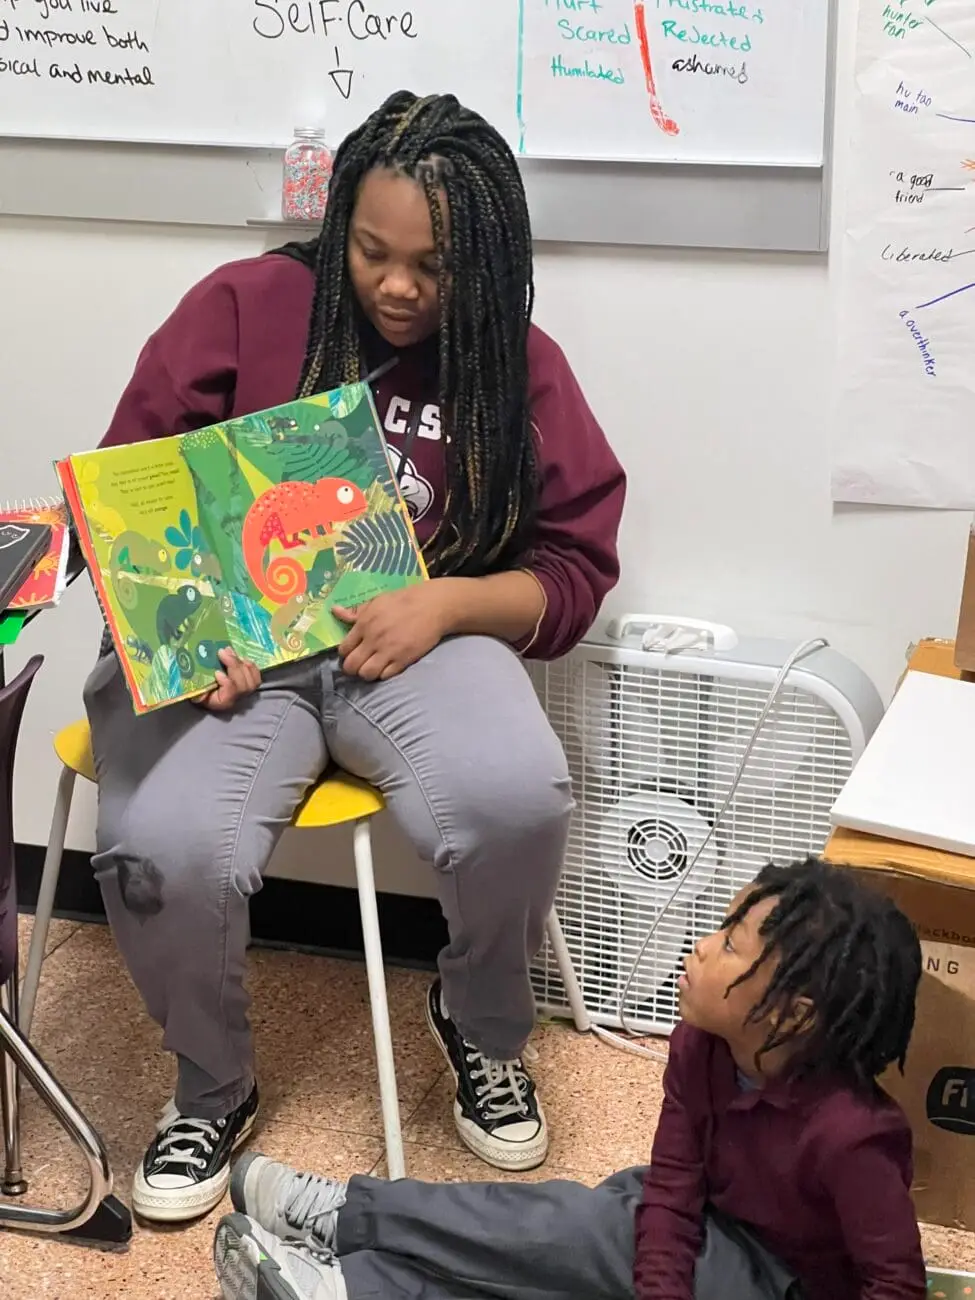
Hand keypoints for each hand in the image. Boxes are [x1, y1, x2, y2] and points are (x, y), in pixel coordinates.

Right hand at [196, 647, 260, 711]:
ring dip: (242, 663)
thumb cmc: (200, 691)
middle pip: (243, 685)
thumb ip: (198, 690)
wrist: (207, 692)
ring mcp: (245, 693)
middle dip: (234, 665)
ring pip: (251, 680)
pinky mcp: (249, 685)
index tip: (216, 672)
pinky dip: (251, 666)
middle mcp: (237, 700)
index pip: (231, 694)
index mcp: (223, 702)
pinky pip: (257, 677)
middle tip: (222, 651)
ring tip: (230, 652)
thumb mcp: (196, 692)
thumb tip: (195, 685)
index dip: (227, 682)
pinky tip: (242, 657)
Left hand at [334, 583, 452, 681]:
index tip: (353, 653)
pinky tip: (388, 666)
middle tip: (360, 664)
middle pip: (351, 666)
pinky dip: (384, 674)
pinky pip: (386, 675)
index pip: (343, 649)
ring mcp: (388, 651)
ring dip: (368, 673)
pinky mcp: (403, 659)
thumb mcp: (377, 601)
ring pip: (366, 674)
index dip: (346, 654)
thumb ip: (356, 611)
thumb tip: (335, 611)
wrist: (432, 606)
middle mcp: (373, 639)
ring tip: (374, 667)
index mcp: (364, 624)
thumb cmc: (403, 601)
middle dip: (353, 668)